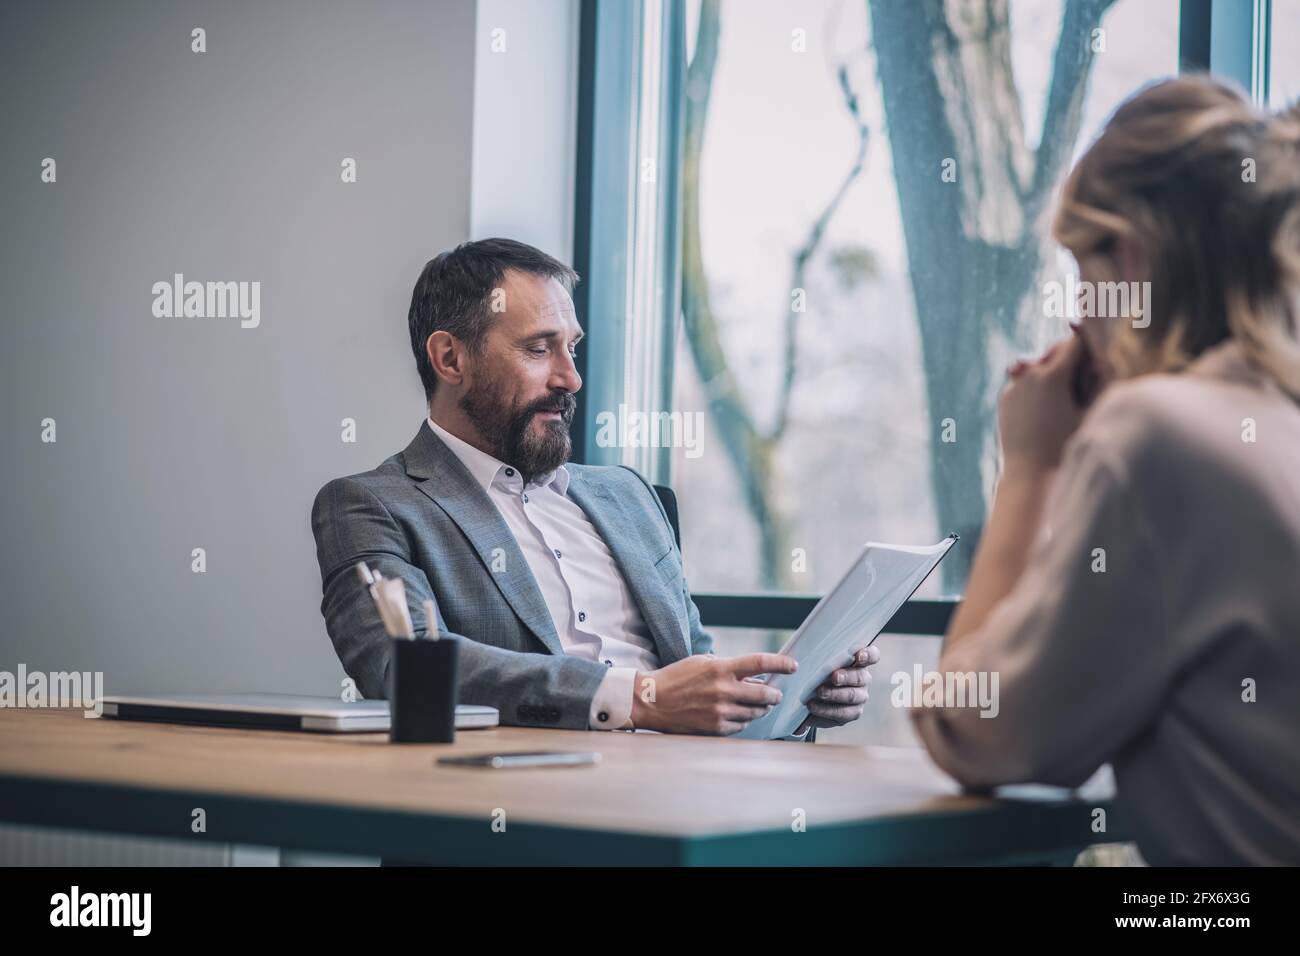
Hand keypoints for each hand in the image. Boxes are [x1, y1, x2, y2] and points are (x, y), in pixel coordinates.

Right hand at [631, 653, 796, 734]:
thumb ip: (728, 667)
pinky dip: (743, 720)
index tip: (793, 666)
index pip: (759, 663)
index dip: (781, 663)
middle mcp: (724, 691)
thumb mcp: (702, 662)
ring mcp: (720, 712)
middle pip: (765, 694)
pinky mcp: (716, 728)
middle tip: (775, 693)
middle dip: (774, 694)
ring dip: (760, 708)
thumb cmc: (677, 678)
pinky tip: (737, 714)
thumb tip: (753, 674)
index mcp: (721, 669)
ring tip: (757, 705)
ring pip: (755, 712)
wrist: (651, 701)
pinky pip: (741, 725)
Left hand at [796, 644, 880, 733]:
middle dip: (846, 677)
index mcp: (858, 661)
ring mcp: (859, 697)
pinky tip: (813, 706)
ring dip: (835, 694)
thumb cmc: (814, 672)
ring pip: (853, 696)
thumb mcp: (813, 661)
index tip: (859, 656)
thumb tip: (798, 661)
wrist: (809, 696)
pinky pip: (843, 713)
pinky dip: (826, 710)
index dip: (868, 655)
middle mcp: (862, 678)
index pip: (872, 655)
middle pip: (861, 677)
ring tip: (819, 692)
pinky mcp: (851, 713)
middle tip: (833, 677)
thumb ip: (812, 657)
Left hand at [999, 329, 1087, 472]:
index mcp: (1052, 376)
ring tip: (1069, 372)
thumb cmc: (1070, 447)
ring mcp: (1013, 387)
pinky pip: (1024, 382)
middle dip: (1071, 352)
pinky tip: (1051, 393)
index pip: (1075, 343)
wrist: (1031, 476)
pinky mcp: (1006, 400)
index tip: (1100, 331)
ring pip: (1037, 364)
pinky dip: (1037, 383)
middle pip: (1054, 351)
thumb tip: (1108, 359)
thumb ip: (1100, 383)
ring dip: (1053, 366)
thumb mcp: (1092, 413)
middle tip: (1086, 350)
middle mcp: (1029, 376)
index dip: (1090, 338)